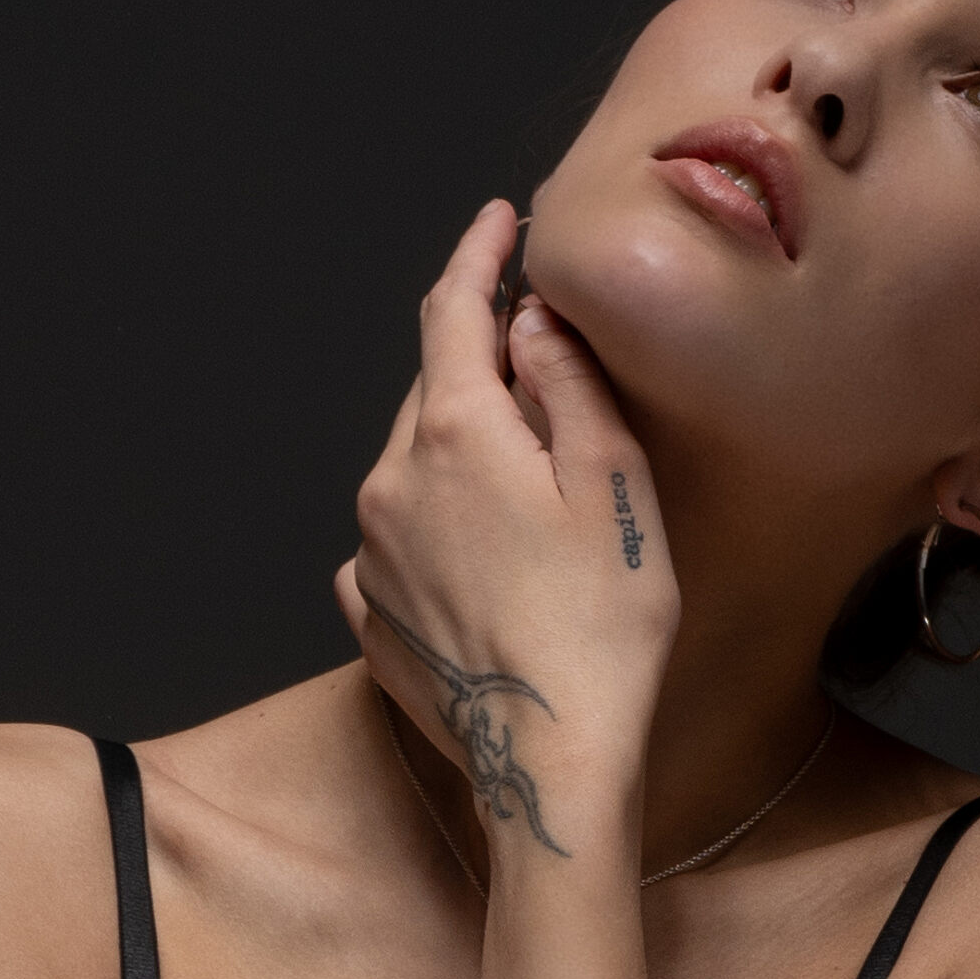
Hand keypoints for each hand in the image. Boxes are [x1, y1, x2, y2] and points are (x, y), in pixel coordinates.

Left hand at [335, 201, 680, 856]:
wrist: (548, 756)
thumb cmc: (601, 624)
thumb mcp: (613, 483)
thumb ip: (568, 384)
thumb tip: (532, 322)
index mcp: (456, 434)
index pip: (450, 312)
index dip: (474, 257)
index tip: (495, 222)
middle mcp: (391, 481)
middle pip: (433, 392)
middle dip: (482, 370)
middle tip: (545, 380)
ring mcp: (367, 552)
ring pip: (412, 467)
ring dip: (462, 457)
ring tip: (532, 502)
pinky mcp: (366, 613)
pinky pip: (395, 542)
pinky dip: (434, 529)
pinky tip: (485, 563)